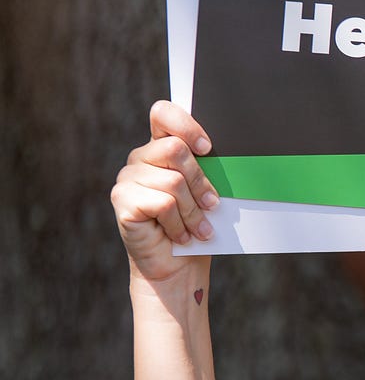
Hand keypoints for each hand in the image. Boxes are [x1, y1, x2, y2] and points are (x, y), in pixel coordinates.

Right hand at [112, 100, 218, 286]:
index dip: (186, 125)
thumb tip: (228, 153)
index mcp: (161, 147)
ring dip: (193, 210)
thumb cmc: (197, 224)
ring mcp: (126, 179)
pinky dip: (179, 223)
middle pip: (175, 149)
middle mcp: (140, 158)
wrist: (178, 266)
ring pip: (173, 181)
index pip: (163, 113)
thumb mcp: (207, 190)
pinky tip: (181, 235)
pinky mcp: (121, 201)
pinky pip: (163, 203)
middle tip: (212, 204)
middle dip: (201, 181)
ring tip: (199, 228)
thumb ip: (207, 167)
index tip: (207, 148)